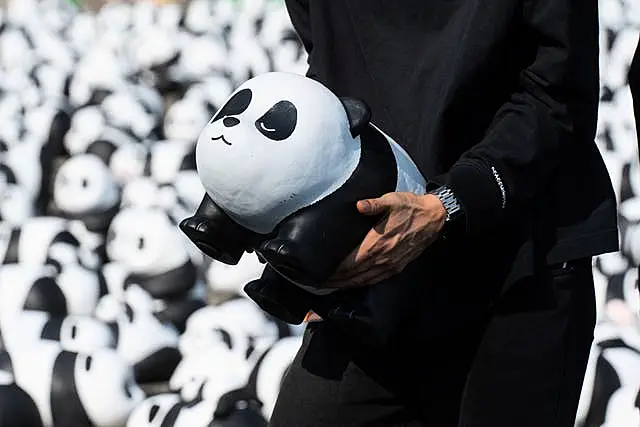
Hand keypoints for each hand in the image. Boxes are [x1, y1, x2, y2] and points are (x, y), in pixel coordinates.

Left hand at [325, 192, 447, 287]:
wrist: (434, 218)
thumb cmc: (411, 207)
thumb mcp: (391, 200)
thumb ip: (373, 204)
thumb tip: (359, 205)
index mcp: (377, 243)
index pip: (350, 263)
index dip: (334, 270)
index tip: (321, 274)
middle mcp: (382, 258)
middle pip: (353, 275)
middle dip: (336, 281)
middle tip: (319, 283)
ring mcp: (390, 265)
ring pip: (364, 280)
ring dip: (347, 285)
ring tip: (332, 286)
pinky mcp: (397, 267)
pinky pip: (375, 279)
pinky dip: (362, 283)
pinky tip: (354, 283)